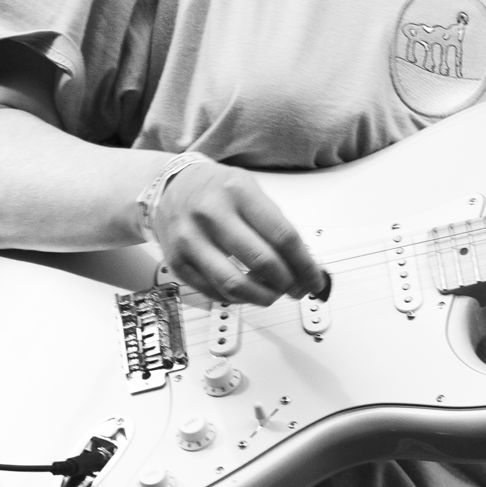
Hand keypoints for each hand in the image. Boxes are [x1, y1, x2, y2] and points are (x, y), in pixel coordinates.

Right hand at [150, 164, 325, 305]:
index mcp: (238, 192)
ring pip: (235, 284)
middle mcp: (212, 214)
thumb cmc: (217, 190)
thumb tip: (304, 263)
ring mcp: (191, 240)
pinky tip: (249, 292)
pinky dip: (237, 299)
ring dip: (264, 296)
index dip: (305, 264)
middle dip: (288, 283)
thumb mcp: (251, 190)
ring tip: (275, 294)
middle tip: (298, 289)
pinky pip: (213, 291)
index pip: (283, 235)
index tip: (315, 279)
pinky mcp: (178, 262)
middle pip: (262, 261)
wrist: (170, 187)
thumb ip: (276, 224)